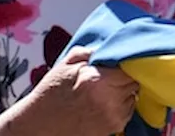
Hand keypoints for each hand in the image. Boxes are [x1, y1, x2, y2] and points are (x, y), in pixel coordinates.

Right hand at [0, 47, 138, 135]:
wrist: (39, 126)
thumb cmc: (51, 93)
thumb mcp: (67, 64)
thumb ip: (91, 52)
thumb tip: (112, 46)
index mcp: (97, 80)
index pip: (130, 66)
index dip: (128, 61)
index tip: (122, 60)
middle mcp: (108, 100)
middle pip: (135, 81)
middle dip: (126, 76)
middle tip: (113, 75)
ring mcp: (112, 116)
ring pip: (134, 95)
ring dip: (125, 91)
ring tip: (106, 90)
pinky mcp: (113, 128)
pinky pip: (128, 111)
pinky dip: (121, 105)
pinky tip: (104, 103)